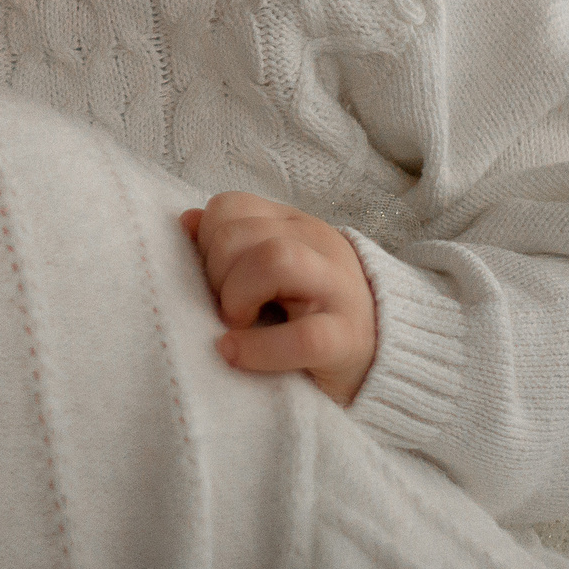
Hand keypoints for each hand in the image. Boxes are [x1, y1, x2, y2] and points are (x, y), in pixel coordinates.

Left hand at [180, 193, 376, 405]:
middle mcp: (319, 246)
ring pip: (276, 259)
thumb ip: (230, 245)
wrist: (382, 362)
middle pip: (243, 232)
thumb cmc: (309, 316)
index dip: (207, 242)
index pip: (231, 206)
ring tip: (236, 324)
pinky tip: (237, 354)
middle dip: (217, 272)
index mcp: (294, 226)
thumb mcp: (269, 273)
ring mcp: (338, 290)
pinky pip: (304, 336)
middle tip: (225, 308)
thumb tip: (187, 221)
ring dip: (239, 296)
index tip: (213, 280)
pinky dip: (259, 349)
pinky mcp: (349, 339)